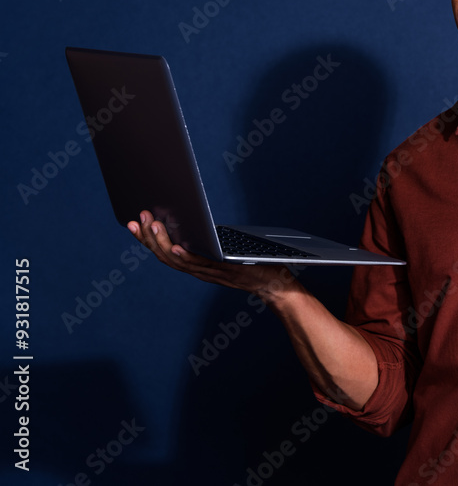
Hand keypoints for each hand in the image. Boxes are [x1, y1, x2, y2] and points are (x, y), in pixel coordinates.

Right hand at [127, 210, 300, 301]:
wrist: (276, 285)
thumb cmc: (254, 263)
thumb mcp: (227, 248)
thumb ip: (212, 239)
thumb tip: (197, 216)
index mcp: (198, 264)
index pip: (166, 251)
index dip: (148, 239)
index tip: (135, 222)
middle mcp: (200, 270)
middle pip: (165, 255)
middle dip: (148, 237)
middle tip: (136, 218)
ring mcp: (210, 272)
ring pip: (177, 260)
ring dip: (162, 243)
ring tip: (152, 224)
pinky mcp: (223, 271)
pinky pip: (199, 265)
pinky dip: (184, 256)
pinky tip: (175, 244)